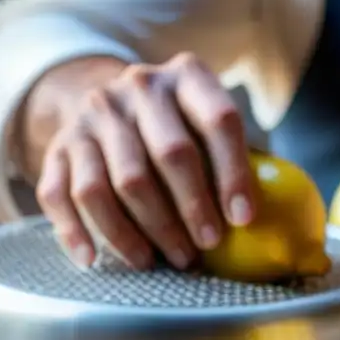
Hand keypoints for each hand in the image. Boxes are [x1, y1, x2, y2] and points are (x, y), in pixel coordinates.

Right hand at [34, 52, 257, 269]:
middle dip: (190, 208)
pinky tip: (94, 260)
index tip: (243, 220)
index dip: (234, 173)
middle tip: (205, 248)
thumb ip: (242, 162)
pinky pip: (60, 195)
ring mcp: (92, 116)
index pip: (219, 121)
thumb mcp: (211, 124)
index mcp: (188, 77)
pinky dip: (76, 232)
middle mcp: (138, 88)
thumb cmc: (180, 128)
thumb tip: (282, 228)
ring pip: (113, 183)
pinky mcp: (57, 146)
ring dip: (141, 231)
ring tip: (164, 262)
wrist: (106, 100)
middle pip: (168, 154)